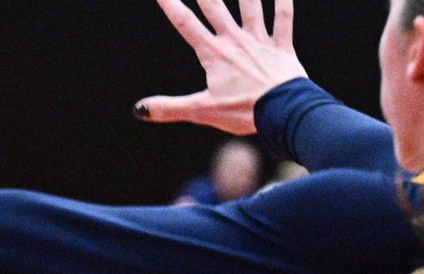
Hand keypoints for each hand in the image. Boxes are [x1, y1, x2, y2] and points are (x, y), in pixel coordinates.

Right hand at [137, 0, 307, 134]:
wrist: (283, 111)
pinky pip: (284, 18)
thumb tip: (140, 109)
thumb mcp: (202, 111)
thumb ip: (170, 108)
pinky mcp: (281, 47)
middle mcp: (235, 41)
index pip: (186, 24)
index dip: (171, 5)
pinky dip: (283, 2)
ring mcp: (259, 41)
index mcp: (214, 54)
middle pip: (215, 6)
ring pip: (251, 5)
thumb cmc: (244, 110)